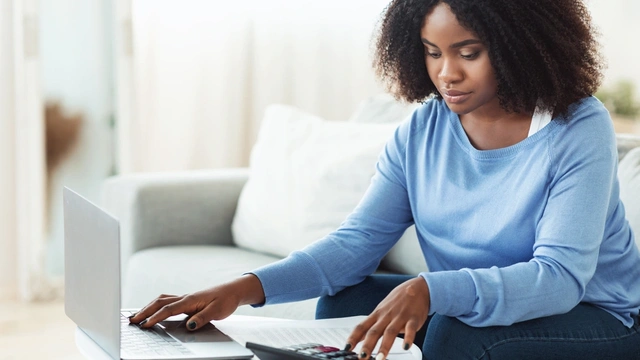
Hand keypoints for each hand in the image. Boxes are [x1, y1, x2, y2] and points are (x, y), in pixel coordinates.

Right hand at [128, 274, 264, 330]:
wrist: (233, 290)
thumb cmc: (226, 300)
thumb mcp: (217, 311)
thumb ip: (202, 318)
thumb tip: (189, 325)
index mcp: (190, 300)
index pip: (168, 309)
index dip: (155, 317)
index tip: (145, 325)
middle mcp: (185, 297)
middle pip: (160, 303)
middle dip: (144, 311)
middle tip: (131, 320)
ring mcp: (185, 298)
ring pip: (162, 300)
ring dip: (148, 307)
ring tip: (136, 315)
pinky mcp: (187, 300)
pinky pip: (167, 301)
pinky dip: (156, 305)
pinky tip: (152, 310)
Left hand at [345, 277, 429, 359]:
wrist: (418, 287)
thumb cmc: (398, 300)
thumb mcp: (381, 310)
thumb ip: (371, 325)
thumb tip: (359, 338)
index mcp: (377, 315)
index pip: (361, 327)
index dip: (353, 338)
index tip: (346, 349)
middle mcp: (386, 316)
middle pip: (374, 331)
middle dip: (367, 345)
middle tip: (362, 357)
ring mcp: (400, 317)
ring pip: (390, 332)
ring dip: (385, 346)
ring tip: (381, 358)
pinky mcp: (413, 318)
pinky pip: (410, 329)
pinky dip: (408, 338)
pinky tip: (405, 347)